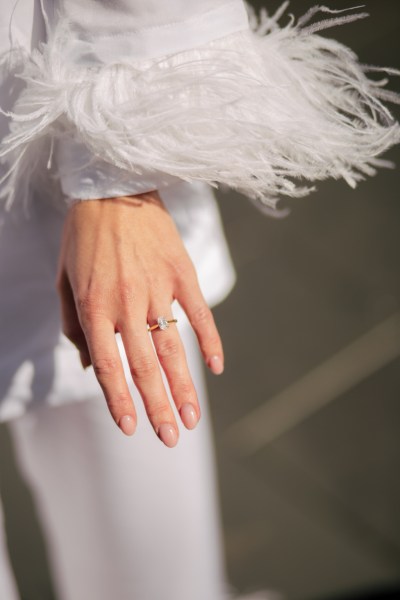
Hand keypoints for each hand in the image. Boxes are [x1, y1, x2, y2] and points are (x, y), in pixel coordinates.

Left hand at [56, 191, 223, 446]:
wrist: (113, 187)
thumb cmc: (83, 236)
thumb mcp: (64, 280)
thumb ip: (74, 326)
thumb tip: (91, 365)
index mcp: (94, 307)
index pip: (109, 366)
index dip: (120, 401)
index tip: (131, 428)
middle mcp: (127, 304)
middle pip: (145, 366)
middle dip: (157, 407)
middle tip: (171, 439)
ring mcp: (158, 288)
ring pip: (173, 348)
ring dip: (184, 386)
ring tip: (193, 418)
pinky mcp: (181, 273)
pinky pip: (199, 313)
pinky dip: (211, 340)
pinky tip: (217, 366)